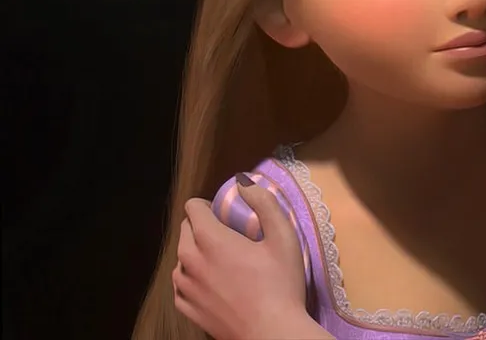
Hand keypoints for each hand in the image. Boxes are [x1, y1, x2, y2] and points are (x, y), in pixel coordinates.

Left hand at [171, 176, 330, 339]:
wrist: (271, 333)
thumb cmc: (280, 284)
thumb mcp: (284, 238)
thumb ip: (264, 203)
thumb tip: (244, 182)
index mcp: (210, 240)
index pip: (192, 208)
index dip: (210, 205)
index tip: (228, 215)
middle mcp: (189, 260)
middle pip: (185, 230)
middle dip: (202, 226)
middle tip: (231, 237)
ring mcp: (184, 287)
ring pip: (182, 258)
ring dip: (197, 253)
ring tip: (223, 262)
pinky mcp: (186, 308)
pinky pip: (182, 283)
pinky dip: (193, 277)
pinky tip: (215, 283)